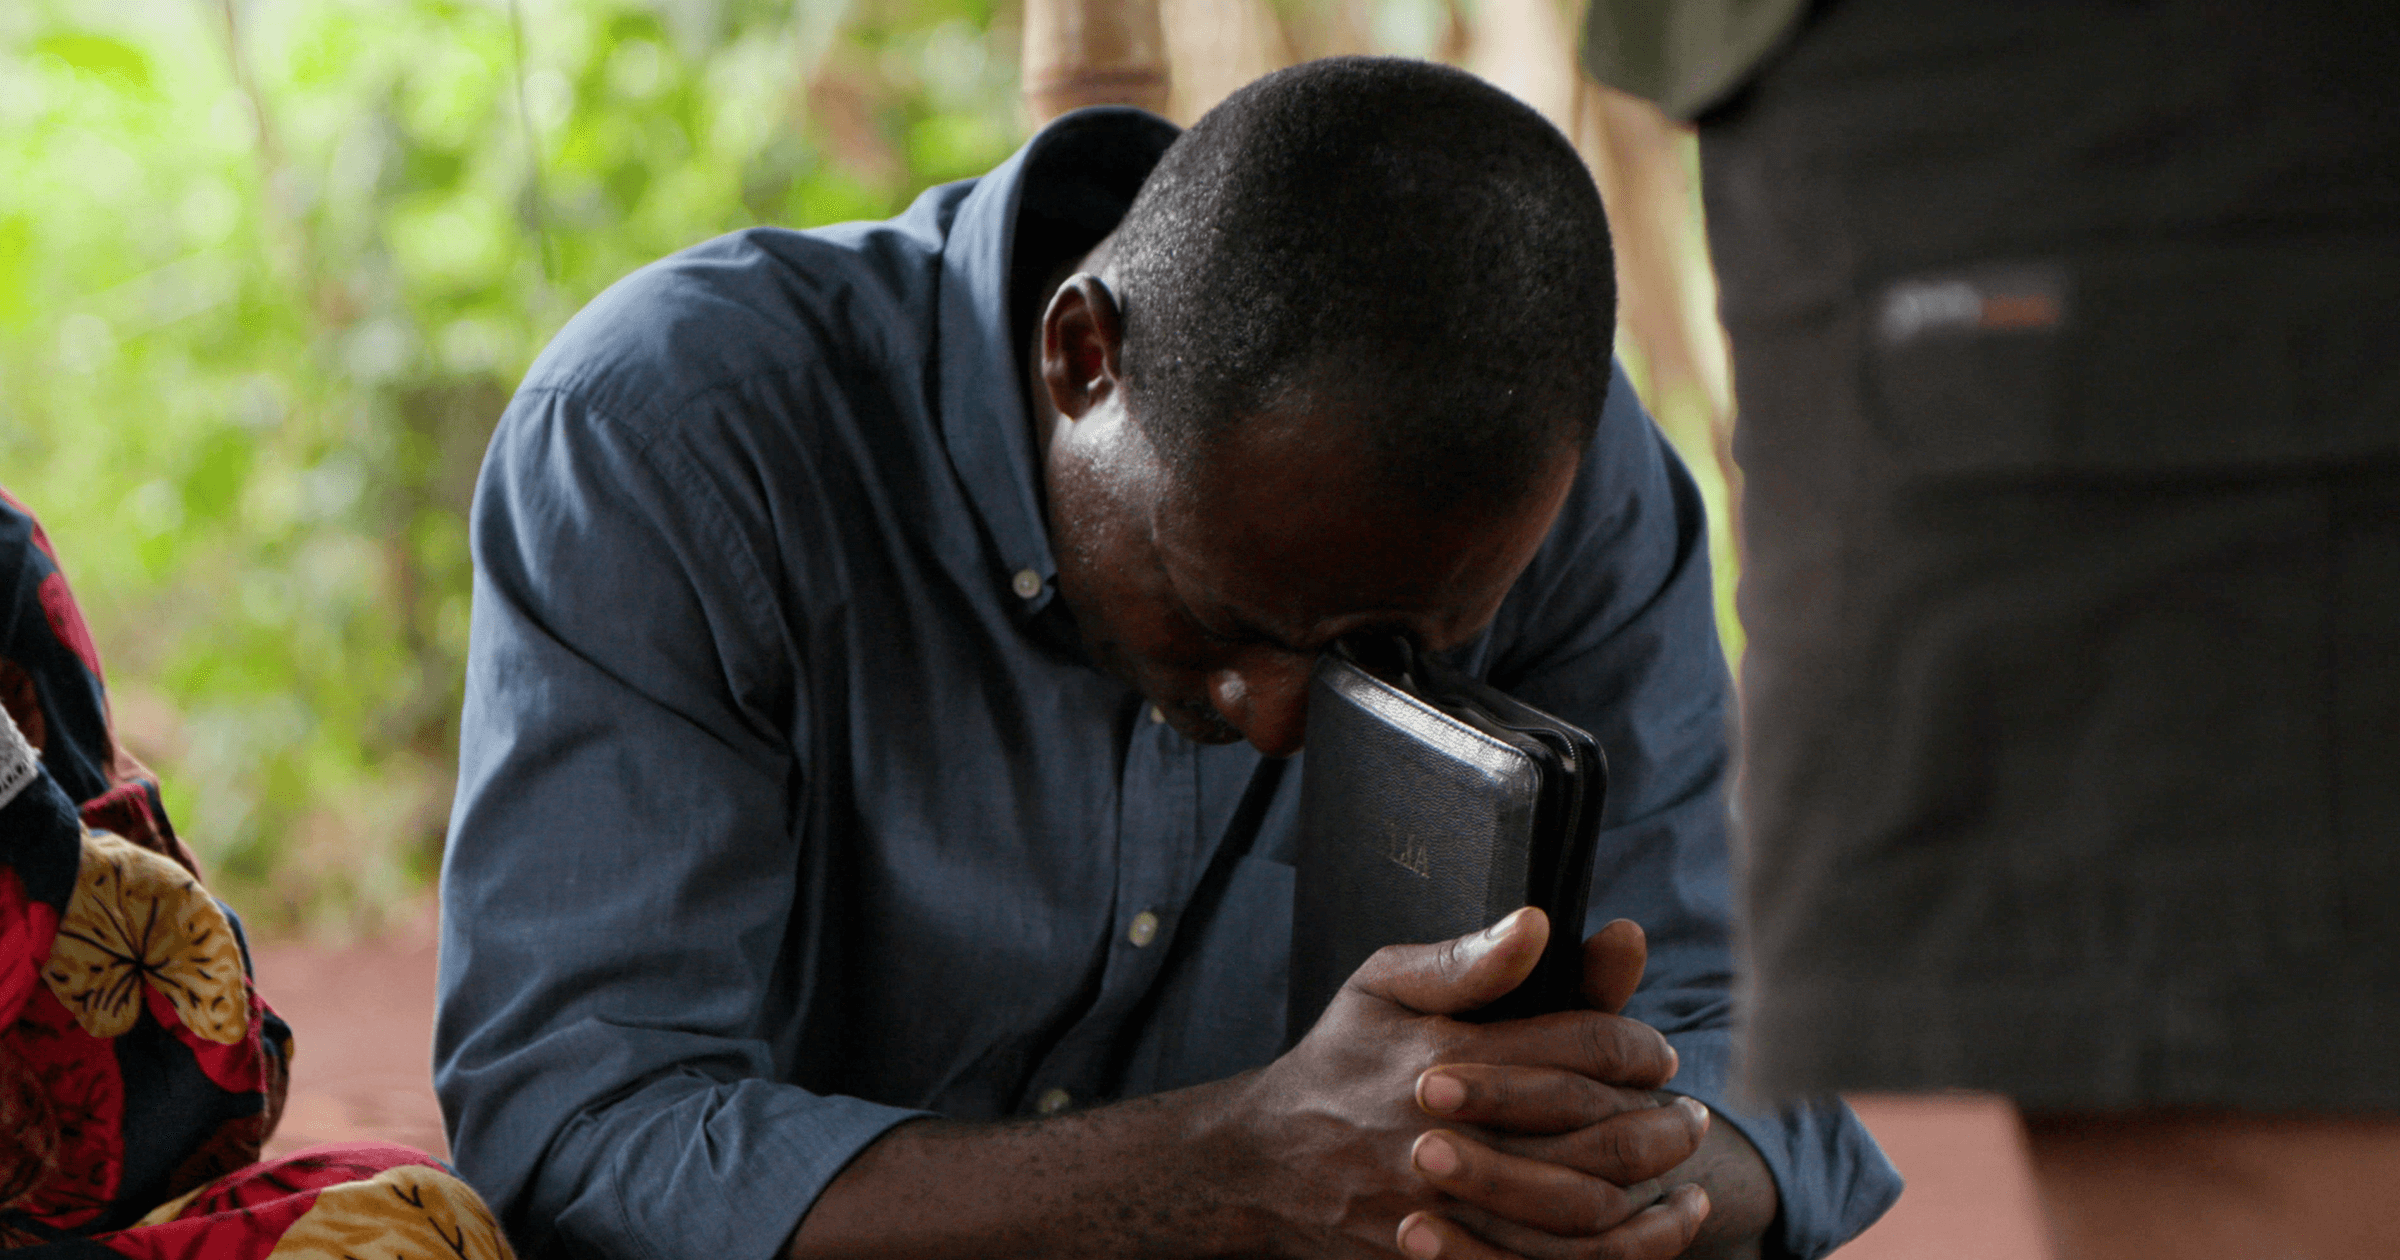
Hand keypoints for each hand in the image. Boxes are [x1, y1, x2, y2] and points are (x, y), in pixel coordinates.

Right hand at [1233, 908, 1711, 1259]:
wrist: (1261, 1164)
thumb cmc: (1336, 1061)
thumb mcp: (1381, 985)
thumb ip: (1465, 960)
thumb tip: (1539, 922)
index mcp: (1440, 1056)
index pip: (1576, 1045)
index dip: (1635, 1046)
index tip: (1656, 1053)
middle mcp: (1448, 1135)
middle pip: (1594, 1134)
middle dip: (1662, 1122)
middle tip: (1690, 1113)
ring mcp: (1446, 1207)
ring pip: (1584, 1214)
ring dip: (1654, 1193)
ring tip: (1685, 1172)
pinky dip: (1620, 1255)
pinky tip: (1653, 1230)